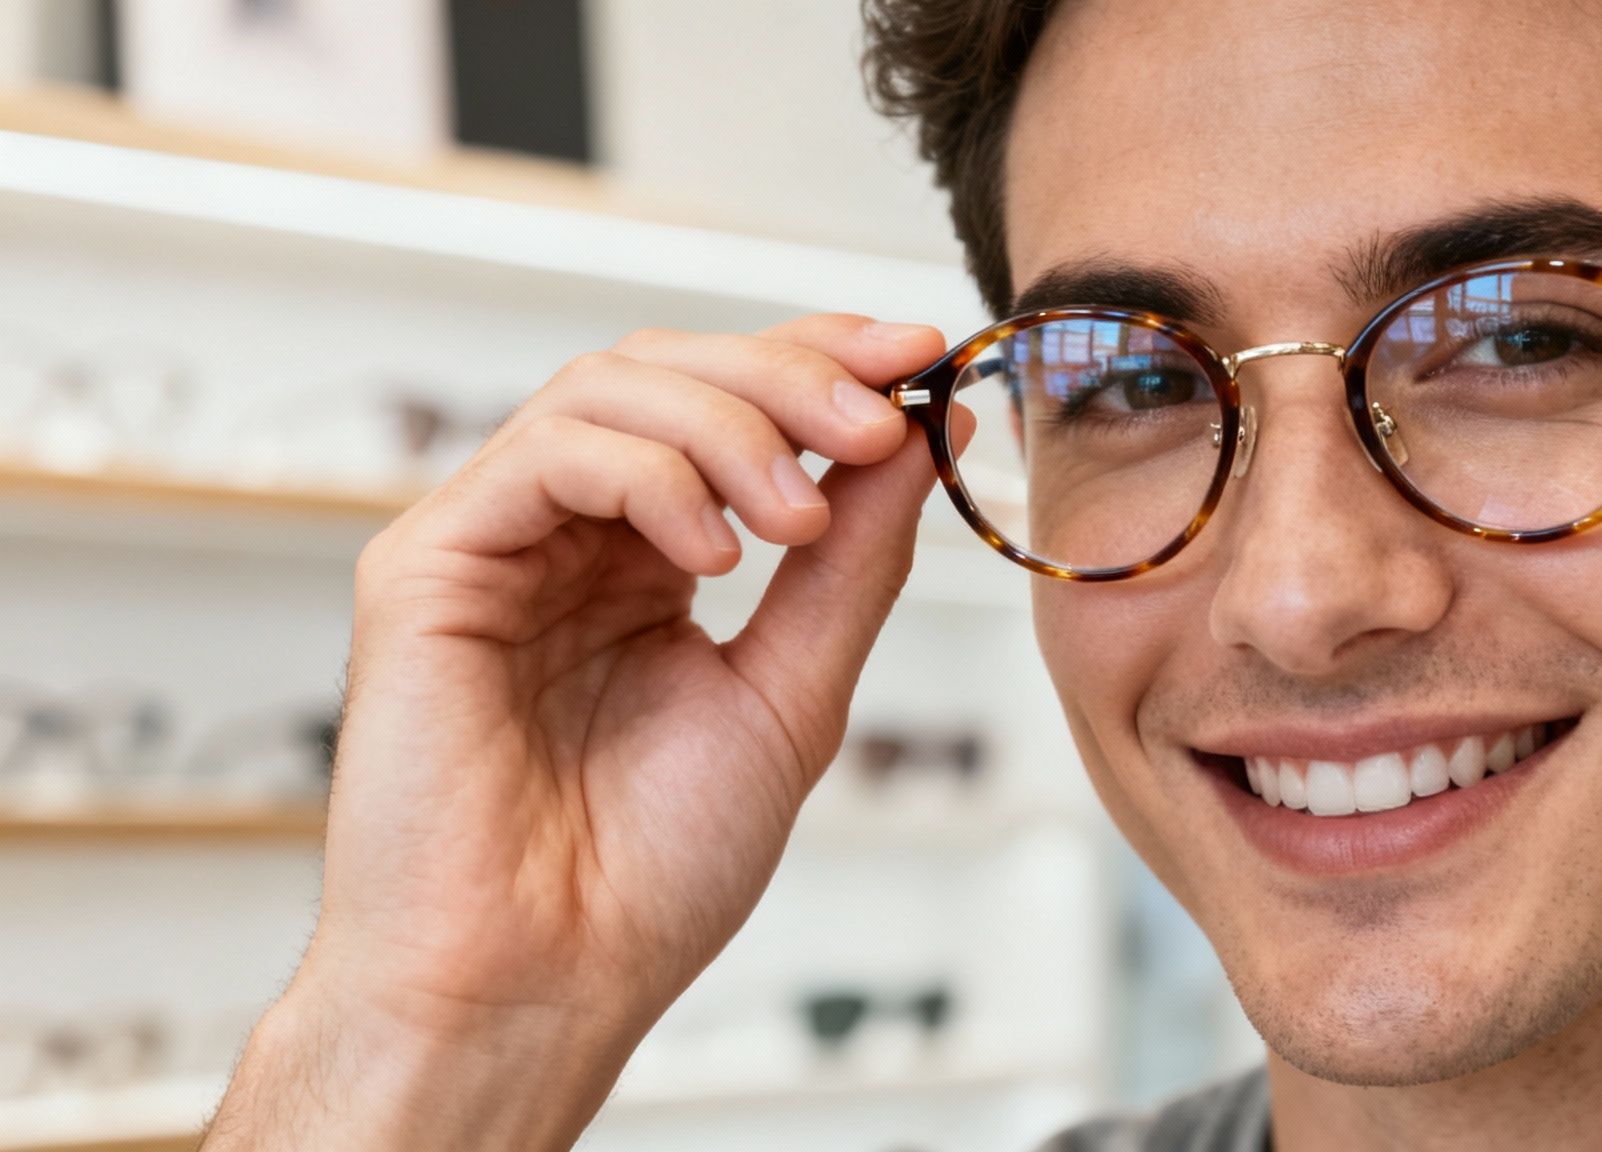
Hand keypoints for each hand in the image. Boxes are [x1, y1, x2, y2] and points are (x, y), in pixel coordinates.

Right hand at [207, 315, 948, 1148]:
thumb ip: (849, 565)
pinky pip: (542, 458)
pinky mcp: (423, 566)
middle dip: (788, 375)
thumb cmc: (652, 873)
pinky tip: (712, 556)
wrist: (548, 983)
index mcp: (648, 560)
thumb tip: (916, 441)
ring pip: (606, 391)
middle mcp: (570, 536)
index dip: (822, 361)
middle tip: (877, 420)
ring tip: (800, 517)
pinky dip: (646, 479)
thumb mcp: (793, 692)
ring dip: (730, 426)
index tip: (922, 356)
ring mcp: (495, 543)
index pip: (728, 407)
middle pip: (669, 371)